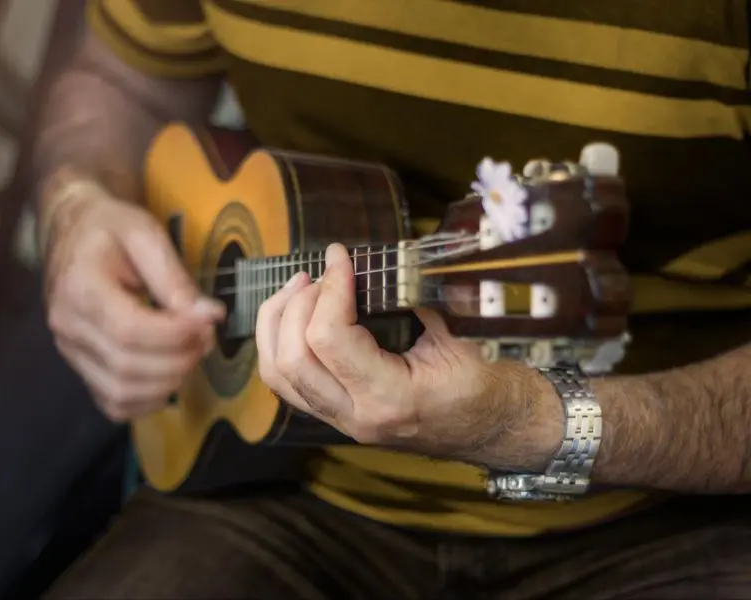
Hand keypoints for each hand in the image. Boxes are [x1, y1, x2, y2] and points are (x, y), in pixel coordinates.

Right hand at [43, 180, 224, 421]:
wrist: (73, 231)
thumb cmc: (111, 229)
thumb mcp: (146, 235)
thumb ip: (176, 279)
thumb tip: (210, 317)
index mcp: (80, 287)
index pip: (129, 330)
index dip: (176, 335)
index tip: (208, 322)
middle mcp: (67, 326)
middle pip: (127, 366)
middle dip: (180, 359)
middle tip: (208, 337)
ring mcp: (70, 351)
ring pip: (121, 392)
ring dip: (169, 382)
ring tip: (192, 352)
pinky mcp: (80, 366)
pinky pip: (113, 403)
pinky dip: (148, 401)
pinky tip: (171, 375)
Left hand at [256, 244, 560, 468]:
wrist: (496, 430)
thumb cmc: (485, 386)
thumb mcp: (457, 336)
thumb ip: (413, 299)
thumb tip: (377, 261)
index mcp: (390, 398)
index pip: (330, 339)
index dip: (331, 286)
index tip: (342, 255)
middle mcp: (357, 416)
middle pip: (291, 359)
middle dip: (296, 304)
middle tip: (320, 274)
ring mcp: (342, 422)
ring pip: (278, 375)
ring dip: (278, 323)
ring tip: (300, 287)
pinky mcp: (337, 416)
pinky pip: (287, 383)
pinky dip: (281, 343)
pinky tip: (296, 315)